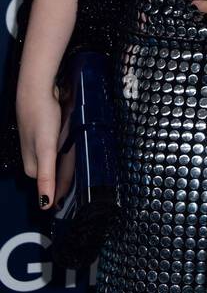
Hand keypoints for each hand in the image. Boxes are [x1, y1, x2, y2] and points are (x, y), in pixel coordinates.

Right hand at [16, 75, 74, 211]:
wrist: (37, 88)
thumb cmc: (40, 117)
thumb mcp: (45, 149)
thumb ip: (46, 175)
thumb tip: (44, 204)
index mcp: (33, 166)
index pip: (51, 185)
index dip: (64, 191)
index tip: (80, 199)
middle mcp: (35, 157)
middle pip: (56, 173)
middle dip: (68, 179)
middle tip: (87, 186)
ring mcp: (42, 145)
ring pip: (60, 160)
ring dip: (70, 166)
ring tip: (87, 174)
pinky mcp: (48, 133)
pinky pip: (61, 147)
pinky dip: (69, 152)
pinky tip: (77, 150)